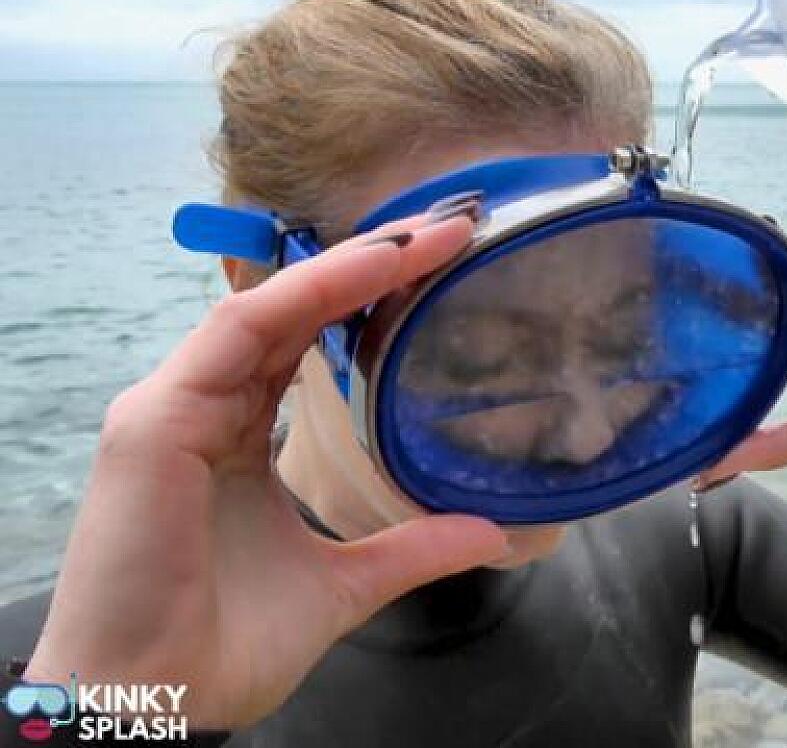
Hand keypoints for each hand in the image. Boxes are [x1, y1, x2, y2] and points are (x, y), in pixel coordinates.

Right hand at [23, 213, 518, 729]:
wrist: (156, 708)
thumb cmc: (221, 647)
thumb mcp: (343, 585)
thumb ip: (409, 549)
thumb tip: (491, 533)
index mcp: (235, 439)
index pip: (304, 344)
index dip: (369, 301)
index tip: (445, 267)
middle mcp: (202, 410)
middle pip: (291, 313)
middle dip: (372, 264)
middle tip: (453, 227)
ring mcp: (173, 410)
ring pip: (266, 308)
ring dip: (349, 265)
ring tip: (427, 236)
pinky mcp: (155, 423)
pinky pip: (236, 335)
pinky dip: (302, 296)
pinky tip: (366, 270)